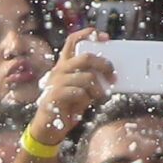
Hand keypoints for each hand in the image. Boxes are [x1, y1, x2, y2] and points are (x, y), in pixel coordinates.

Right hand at [30, 30, 113, 147]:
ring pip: (87, 77)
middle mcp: (59, 70)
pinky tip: (85, 103)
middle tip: (113, 76)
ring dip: (99, 89)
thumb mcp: (83, 90)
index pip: (73, 40)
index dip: (88, 34)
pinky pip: (79, 92)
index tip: (105, 37)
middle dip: (104, 65)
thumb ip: (92, 80)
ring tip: (100, 97)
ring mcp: (55, 82)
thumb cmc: (69, 106)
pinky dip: (87, 98)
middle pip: (85, 57)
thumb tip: (111, 74)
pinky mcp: (54, 95)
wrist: (49, 128)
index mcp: (64, 64)